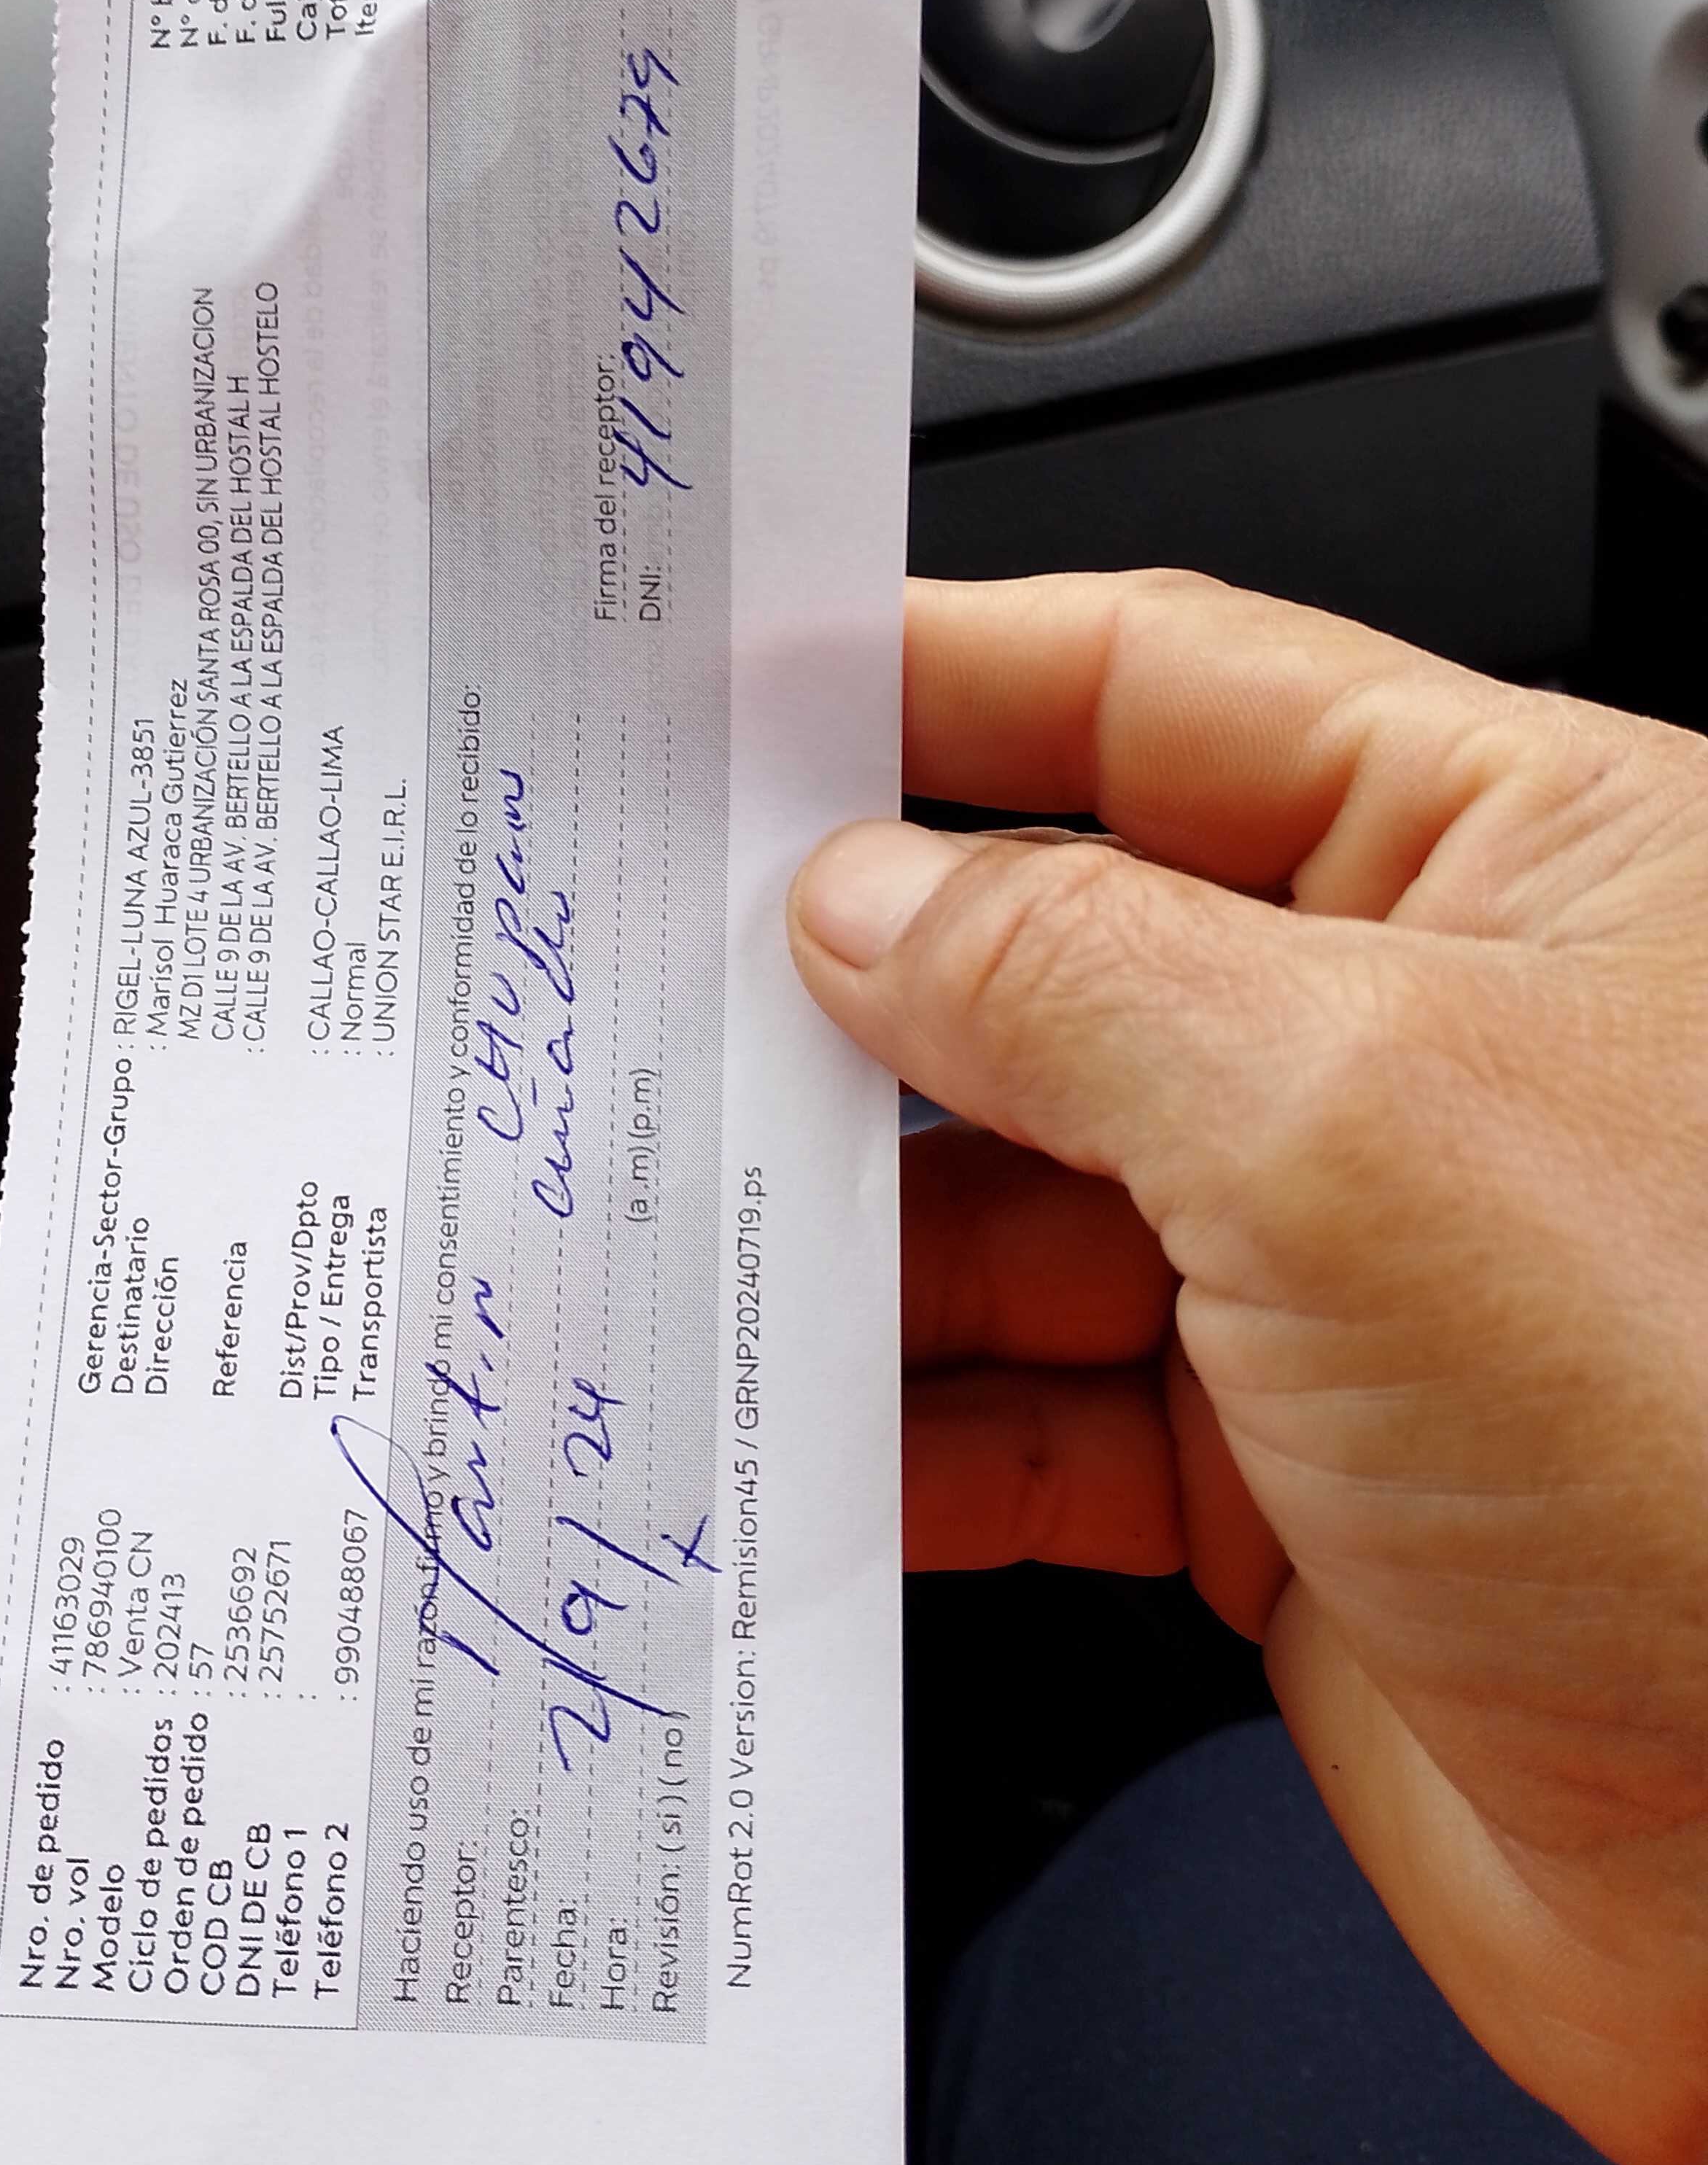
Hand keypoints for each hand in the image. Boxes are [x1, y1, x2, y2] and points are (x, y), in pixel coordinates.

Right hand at [789, 571, 1707, 2164]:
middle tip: (651, 1002)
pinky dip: (915, 1436)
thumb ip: (1068, 974)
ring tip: (702, 1237)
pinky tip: (814, 1441)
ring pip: (1021, 1205)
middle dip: (859, 995)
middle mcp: (1421, 1054)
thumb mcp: (1350, 1118)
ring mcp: (1346, 1278)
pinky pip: (1039, 1420)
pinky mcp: (1285, 1484)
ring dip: (862, 1241)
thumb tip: (863, 901)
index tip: (735, 702)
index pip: (1165, 690)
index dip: (936, 680)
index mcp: (1514, 865)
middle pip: (1060, 957)